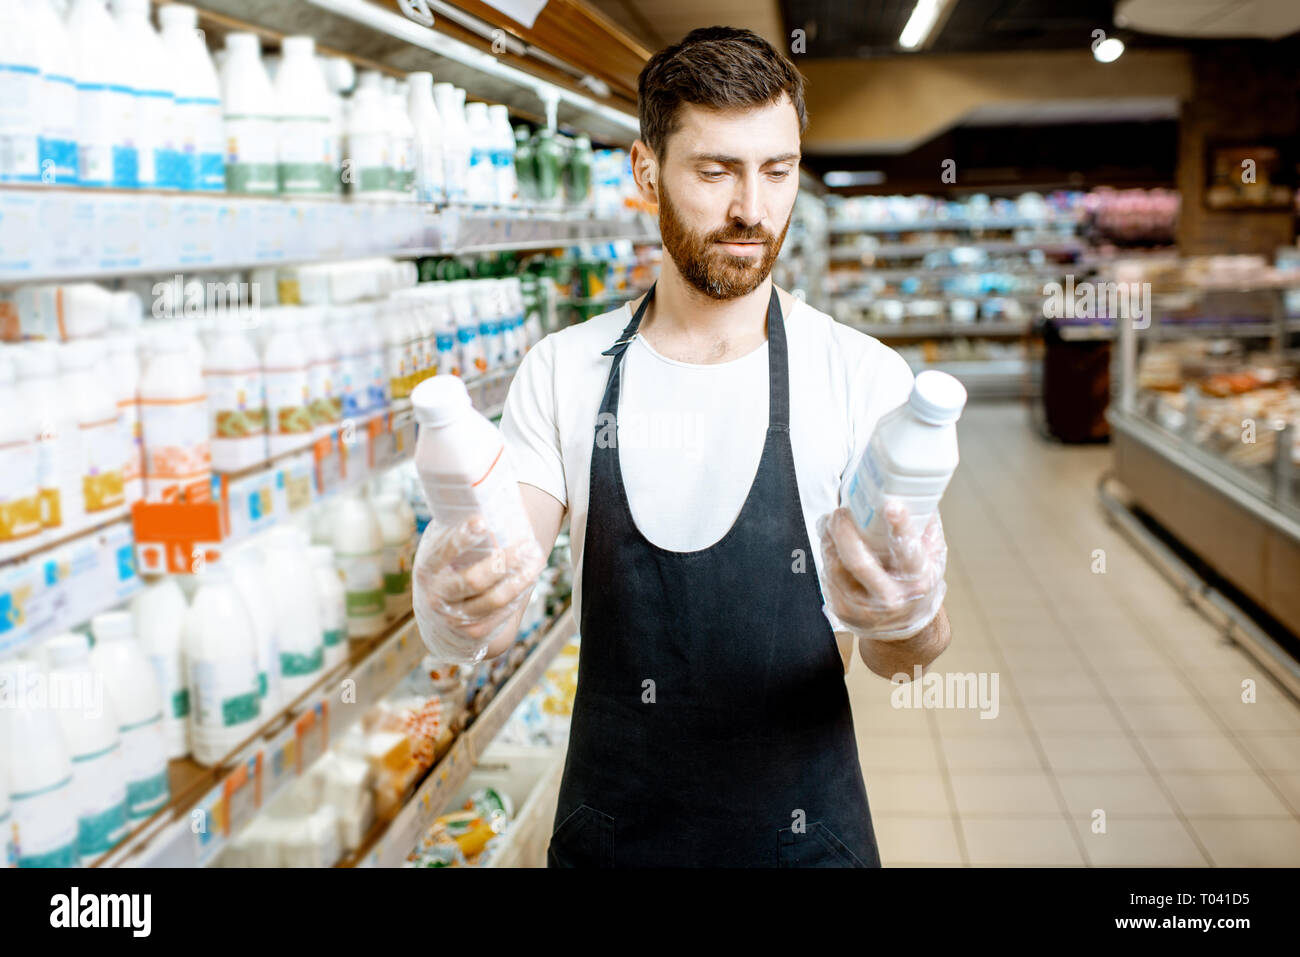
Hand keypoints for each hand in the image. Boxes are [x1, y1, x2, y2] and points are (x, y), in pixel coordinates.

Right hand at [412, 515, 546, 663]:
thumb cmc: (447, 569)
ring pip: (494, 599)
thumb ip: (457, 528)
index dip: (462, 537)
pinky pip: (501, 614)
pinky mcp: (472, 632)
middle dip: (505, 561)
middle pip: (475, 579)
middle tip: (527, 544)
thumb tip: (486, 492)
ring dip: (520, 579)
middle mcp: (437, 595)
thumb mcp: (442, 549)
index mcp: (428, 568)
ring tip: (537, 560)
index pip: (444, 552)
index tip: (483, 521)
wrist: (437, 616)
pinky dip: (518, 595)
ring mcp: (453, 617)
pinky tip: (529, 578)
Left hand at [817, 501, 947, 641]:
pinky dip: (827, 554)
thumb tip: (919, 492)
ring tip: (832, 522)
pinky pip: (826, 576)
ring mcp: (863, 607)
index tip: (890, 504)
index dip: (900, 527)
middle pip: (859, 561)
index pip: (908, 552)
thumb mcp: (933, 557)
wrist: (903, 628)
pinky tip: (831, 544)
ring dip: (829, 539)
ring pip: (835, 567)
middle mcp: (890, 597)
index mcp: (916, 580)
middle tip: (841, 512)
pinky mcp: (842, 610)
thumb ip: (926, 527)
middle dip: (844, 531)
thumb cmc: (916, 583)